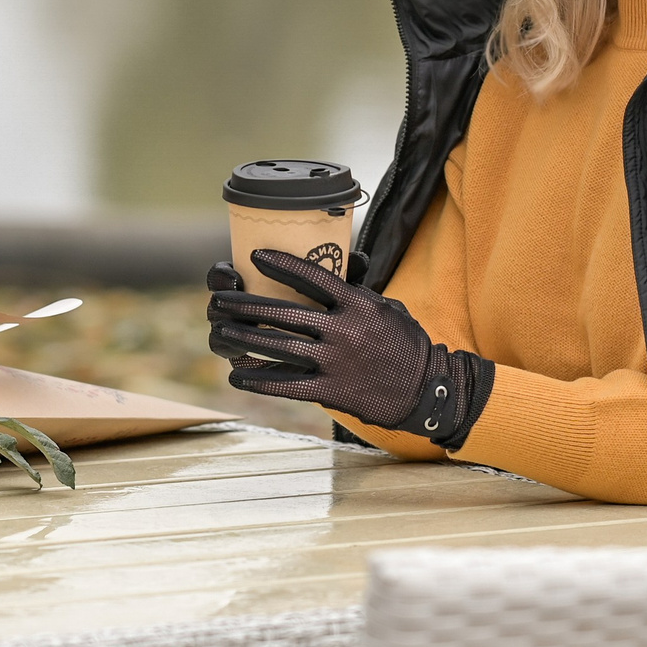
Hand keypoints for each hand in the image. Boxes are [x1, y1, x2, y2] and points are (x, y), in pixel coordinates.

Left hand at [206, 249, 490, 445]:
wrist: (426, 388)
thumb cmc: (406, 343)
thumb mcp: (386, 307)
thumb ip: (355, 293)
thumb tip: (333, 271)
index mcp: (357, 304)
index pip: (313, 276)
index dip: (282, 265)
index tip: (256, 256)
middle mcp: (343, 330)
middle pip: (283, 313)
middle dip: (246, 305)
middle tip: (221, 300)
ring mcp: (335, 362)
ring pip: (278, 347)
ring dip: (244, 338)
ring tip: (221, 332)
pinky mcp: (331, 390)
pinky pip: (286, 384)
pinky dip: (258, 379)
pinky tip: (238, 374)